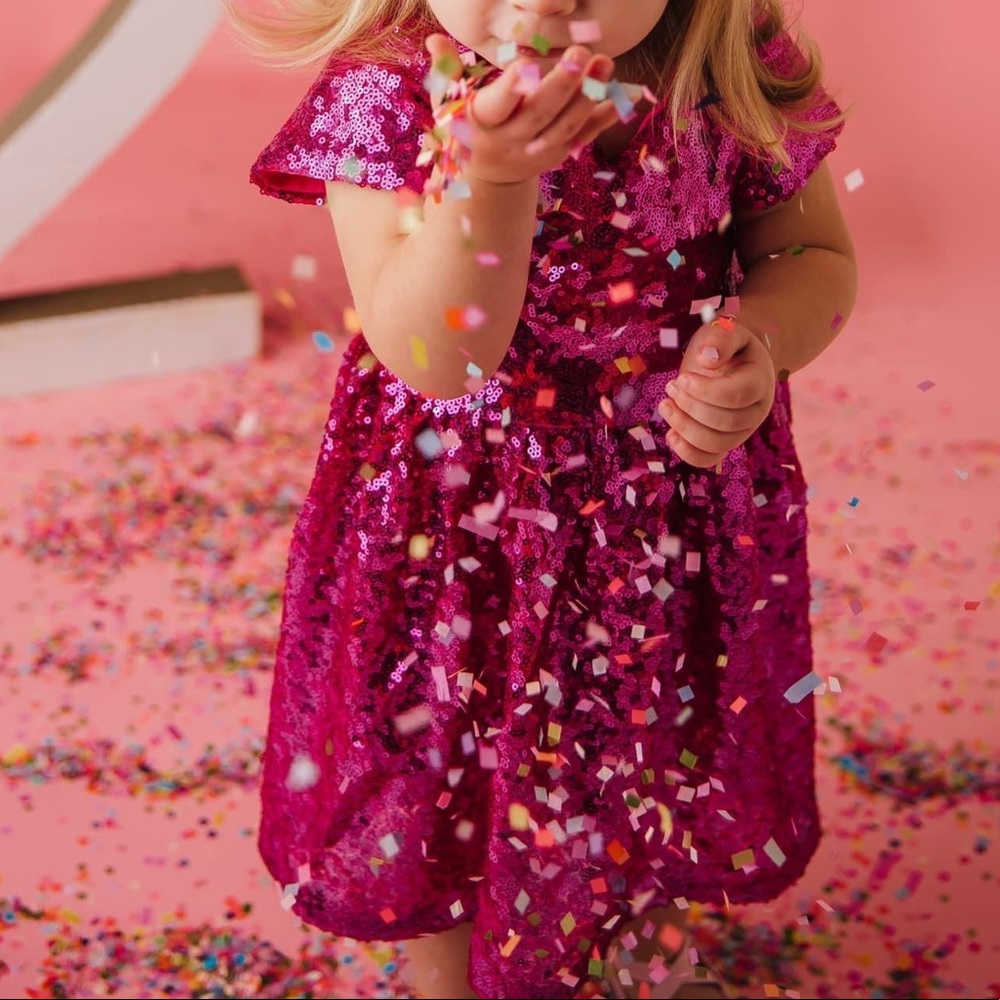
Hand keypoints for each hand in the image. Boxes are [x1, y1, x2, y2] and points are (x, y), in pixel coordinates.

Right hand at [425, 34, 620, 185]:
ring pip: (565, 127)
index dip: (512, 90)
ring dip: (589, 97)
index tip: (525, 68)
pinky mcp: (558, 155)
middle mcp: (511, 142)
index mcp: (483, 124)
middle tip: (581, 53)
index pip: (497, 106)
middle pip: (539, 115)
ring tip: (606, 64)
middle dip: (560, 86)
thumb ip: (445, 71)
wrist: (485, 179)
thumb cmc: (464, 128)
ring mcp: (537, 151)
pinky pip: (584, 137)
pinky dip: (605, 117)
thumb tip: (434, 38)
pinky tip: (628, 95)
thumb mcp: (447, 103)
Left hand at [657, 316, 776, 468]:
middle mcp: (755, 411)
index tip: (681, 378)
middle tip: (670, 386)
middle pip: (725, 422)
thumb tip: (707, 360)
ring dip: (684, 427)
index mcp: (759, 382)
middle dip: (691, 407)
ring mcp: (741, 431)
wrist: (732, 359)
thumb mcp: (725, 330)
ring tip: (665, 405)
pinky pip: (709, 459)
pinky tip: (670, 434)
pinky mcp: (725, 442)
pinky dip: (688, 453)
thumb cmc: (726, 345)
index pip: (736, 396)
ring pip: (716, 443)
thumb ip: (720, 339)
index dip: (705, 391)